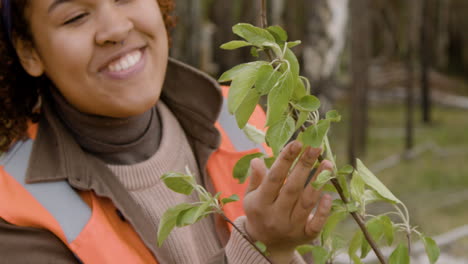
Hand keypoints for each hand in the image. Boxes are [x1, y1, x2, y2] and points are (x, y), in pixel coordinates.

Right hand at [243, 141, 332, 262]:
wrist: (266, 246)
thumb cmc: (259, 212)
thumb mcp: (251, 196)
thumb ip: (256, 179)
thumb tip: (258, 159)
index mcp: (260, 204)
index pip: (274, 178)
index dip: (285, 160)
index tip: (297, 143)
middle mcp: (275, 216)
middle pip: (292, 188)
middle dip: (304, 166)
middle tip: (315, 147)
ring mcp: (291, 227)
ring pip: (306, 203)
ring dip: (317, 181)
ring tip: (327, 163)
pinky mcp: (305, 236)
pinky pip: (316, 224)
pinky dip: (323, 210)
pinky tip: (329, 195)